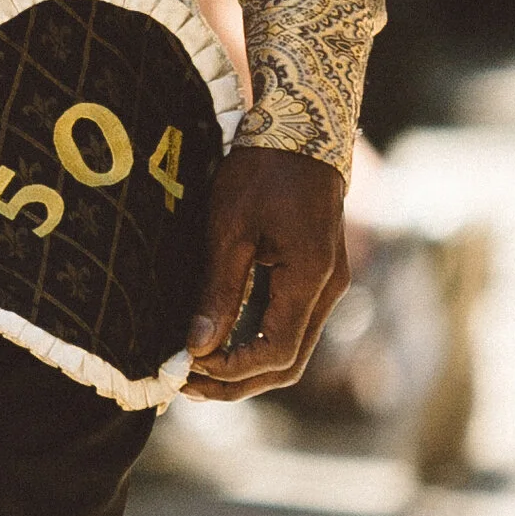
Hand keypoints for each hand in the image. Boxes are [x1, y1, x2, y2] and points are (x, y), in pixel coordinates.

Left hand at [183, 145, 349, 399]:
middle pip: (287, 364)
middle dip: (236, 382)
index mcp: (311, 278)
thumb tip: (197, 347)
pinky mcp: (317, 278)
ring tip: (195, 369)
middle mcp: (329, 289)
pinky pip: (289, 326)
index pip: (277, 354)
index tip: (188, 366)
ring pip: (290, 350)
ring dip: (245, 367)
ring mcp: (328, 285)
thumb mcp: (230, 228)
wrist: (301, 130)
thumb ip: (218, 292)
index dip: (232, 371)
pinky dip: (254, 343)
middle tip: (185, 384)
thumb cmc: (262, 171)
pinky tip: (218, 343)